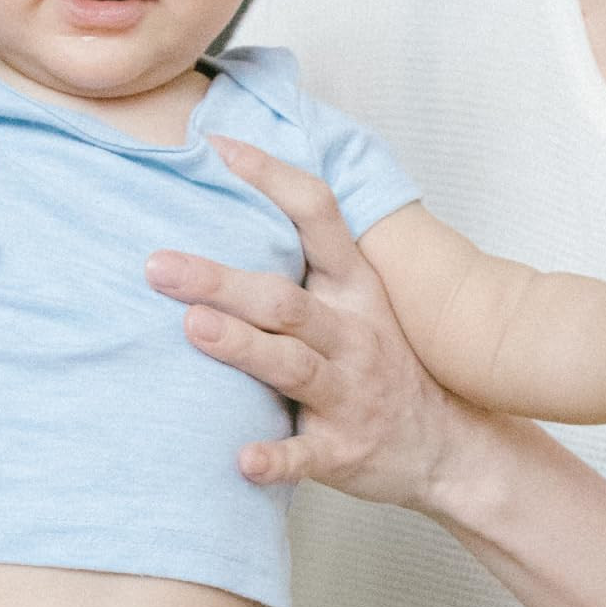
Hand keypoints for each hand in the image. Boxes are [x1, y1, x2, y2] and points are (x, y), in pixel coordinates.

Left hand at [145, 135, 484, 512]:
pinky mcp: (343, 451)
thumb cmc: (381, 359)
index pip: (316, 215)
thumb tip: (234, 190)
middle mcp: (354, 334)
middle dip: (221, 281)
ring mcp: (350, 394)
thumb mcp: (360, 298)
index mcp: (354, 287)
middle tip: (158, 265)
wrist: (447, 447)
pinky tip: (240, 459)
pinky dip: (274, 458)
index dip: (270, 176)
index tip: (215, 147)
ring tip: (194, 328)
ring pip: (292, 366)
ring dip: (243, 347)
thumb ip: (308, 257)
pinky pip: (305, 455)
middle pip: (283, 300)